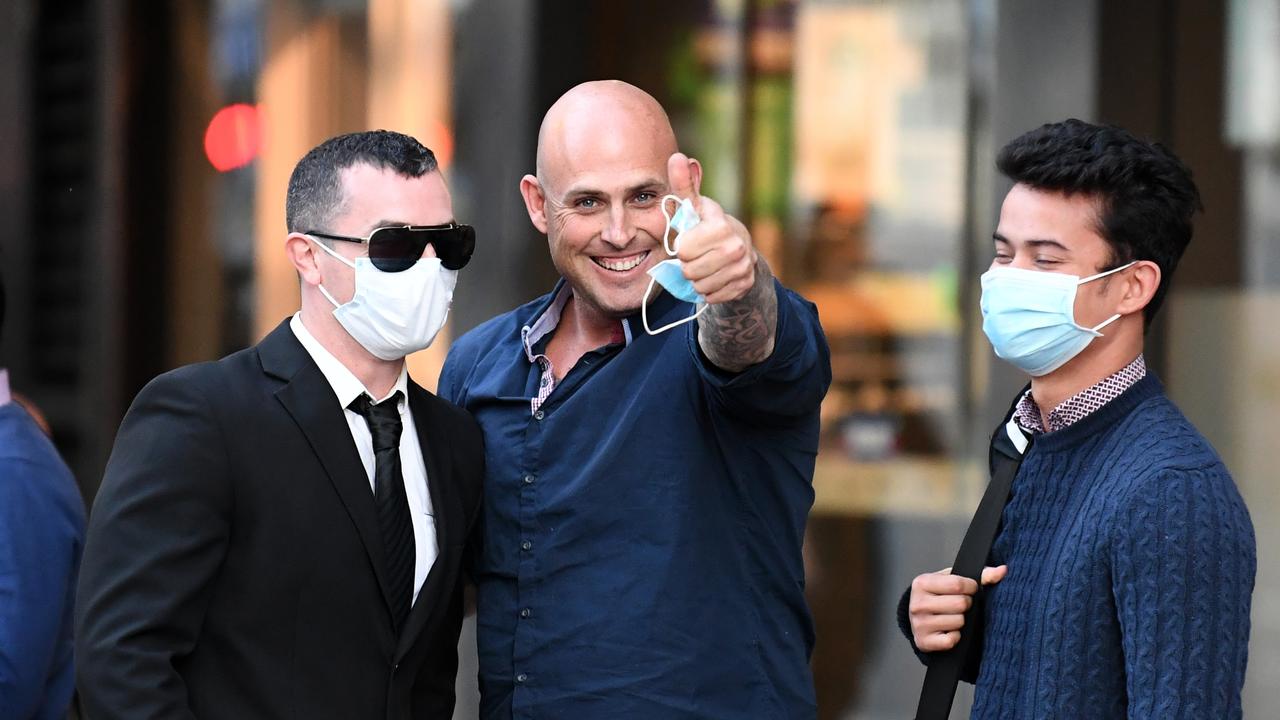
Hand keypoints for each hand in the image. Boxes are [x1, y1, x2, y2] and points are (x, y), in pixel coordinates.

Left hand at [667, 152, 757, 304]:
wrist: (740, 251)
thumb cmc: (708, 227)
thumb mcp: (695, 206)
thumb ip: (684, 185)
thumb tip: (676, 156)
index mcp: (721, 225)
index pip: (685, 249)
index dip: (683, 247)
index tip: (692, 240)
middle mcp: (737, 246)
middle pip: (689, 270)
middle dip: (689, 265)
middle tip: (698, 256)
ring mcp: (743, 268)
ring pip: (700, 286)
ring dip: (697, 279)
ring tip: (706, 266)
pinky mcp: (744, 286)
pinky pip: (711, 297)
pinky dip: (709, 290)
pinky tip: (716, 277)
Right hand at [908, 565, 1007, 651]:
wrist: (919, 617)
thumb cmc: (939, 595)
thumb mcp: (953, 580)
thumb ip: (980, 575)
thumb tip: (1003, 570)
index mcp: (922, 583)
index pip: (958, 584)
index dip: (971, 587)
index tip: (970, 589)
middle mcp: (917, 603)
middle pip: (960, 604)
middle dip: (967, 604)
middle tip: (960, 604)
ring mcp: (919, 624)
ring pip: (958, 622)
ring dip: (962, 621)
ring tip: (953, 616)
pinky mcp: (924, 642)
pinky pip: (952, 640)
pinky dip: (955, 637)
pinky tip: (949, 630)